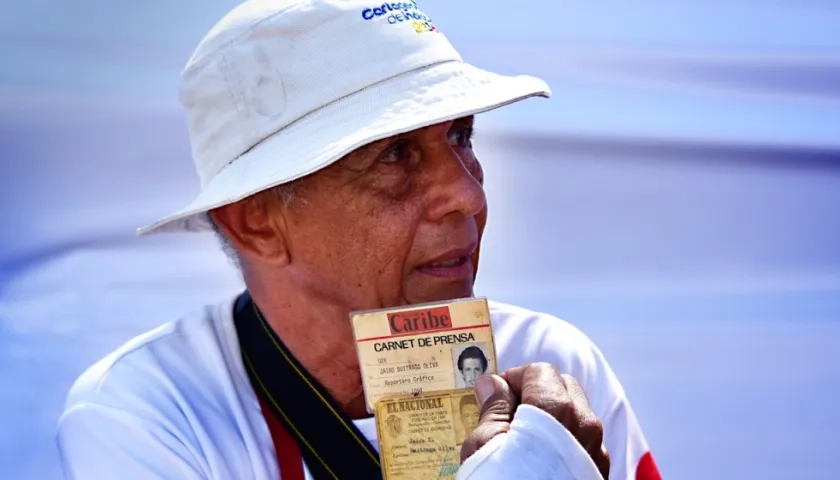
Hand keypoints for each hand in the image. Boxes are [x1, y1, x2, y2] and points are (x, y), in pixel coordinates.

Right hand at [460, 362, 609, 478]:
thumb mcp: (485, 447)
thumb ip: (493, 409)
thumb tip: (492, 384)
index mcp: (557, 409)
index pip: (539, 371)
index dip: (512, 378)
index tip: (491, 396)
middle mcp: (586, 425)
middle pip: (563, 387)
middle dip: (535, 392)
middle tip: (504, 414)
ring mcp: (597, 452)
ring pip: (577, 414)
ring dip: (551, 416)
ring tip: (520, 439)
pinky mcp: (599, 474)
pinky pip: (584, 442)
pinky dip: (564, 439)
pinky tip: (539, 460)